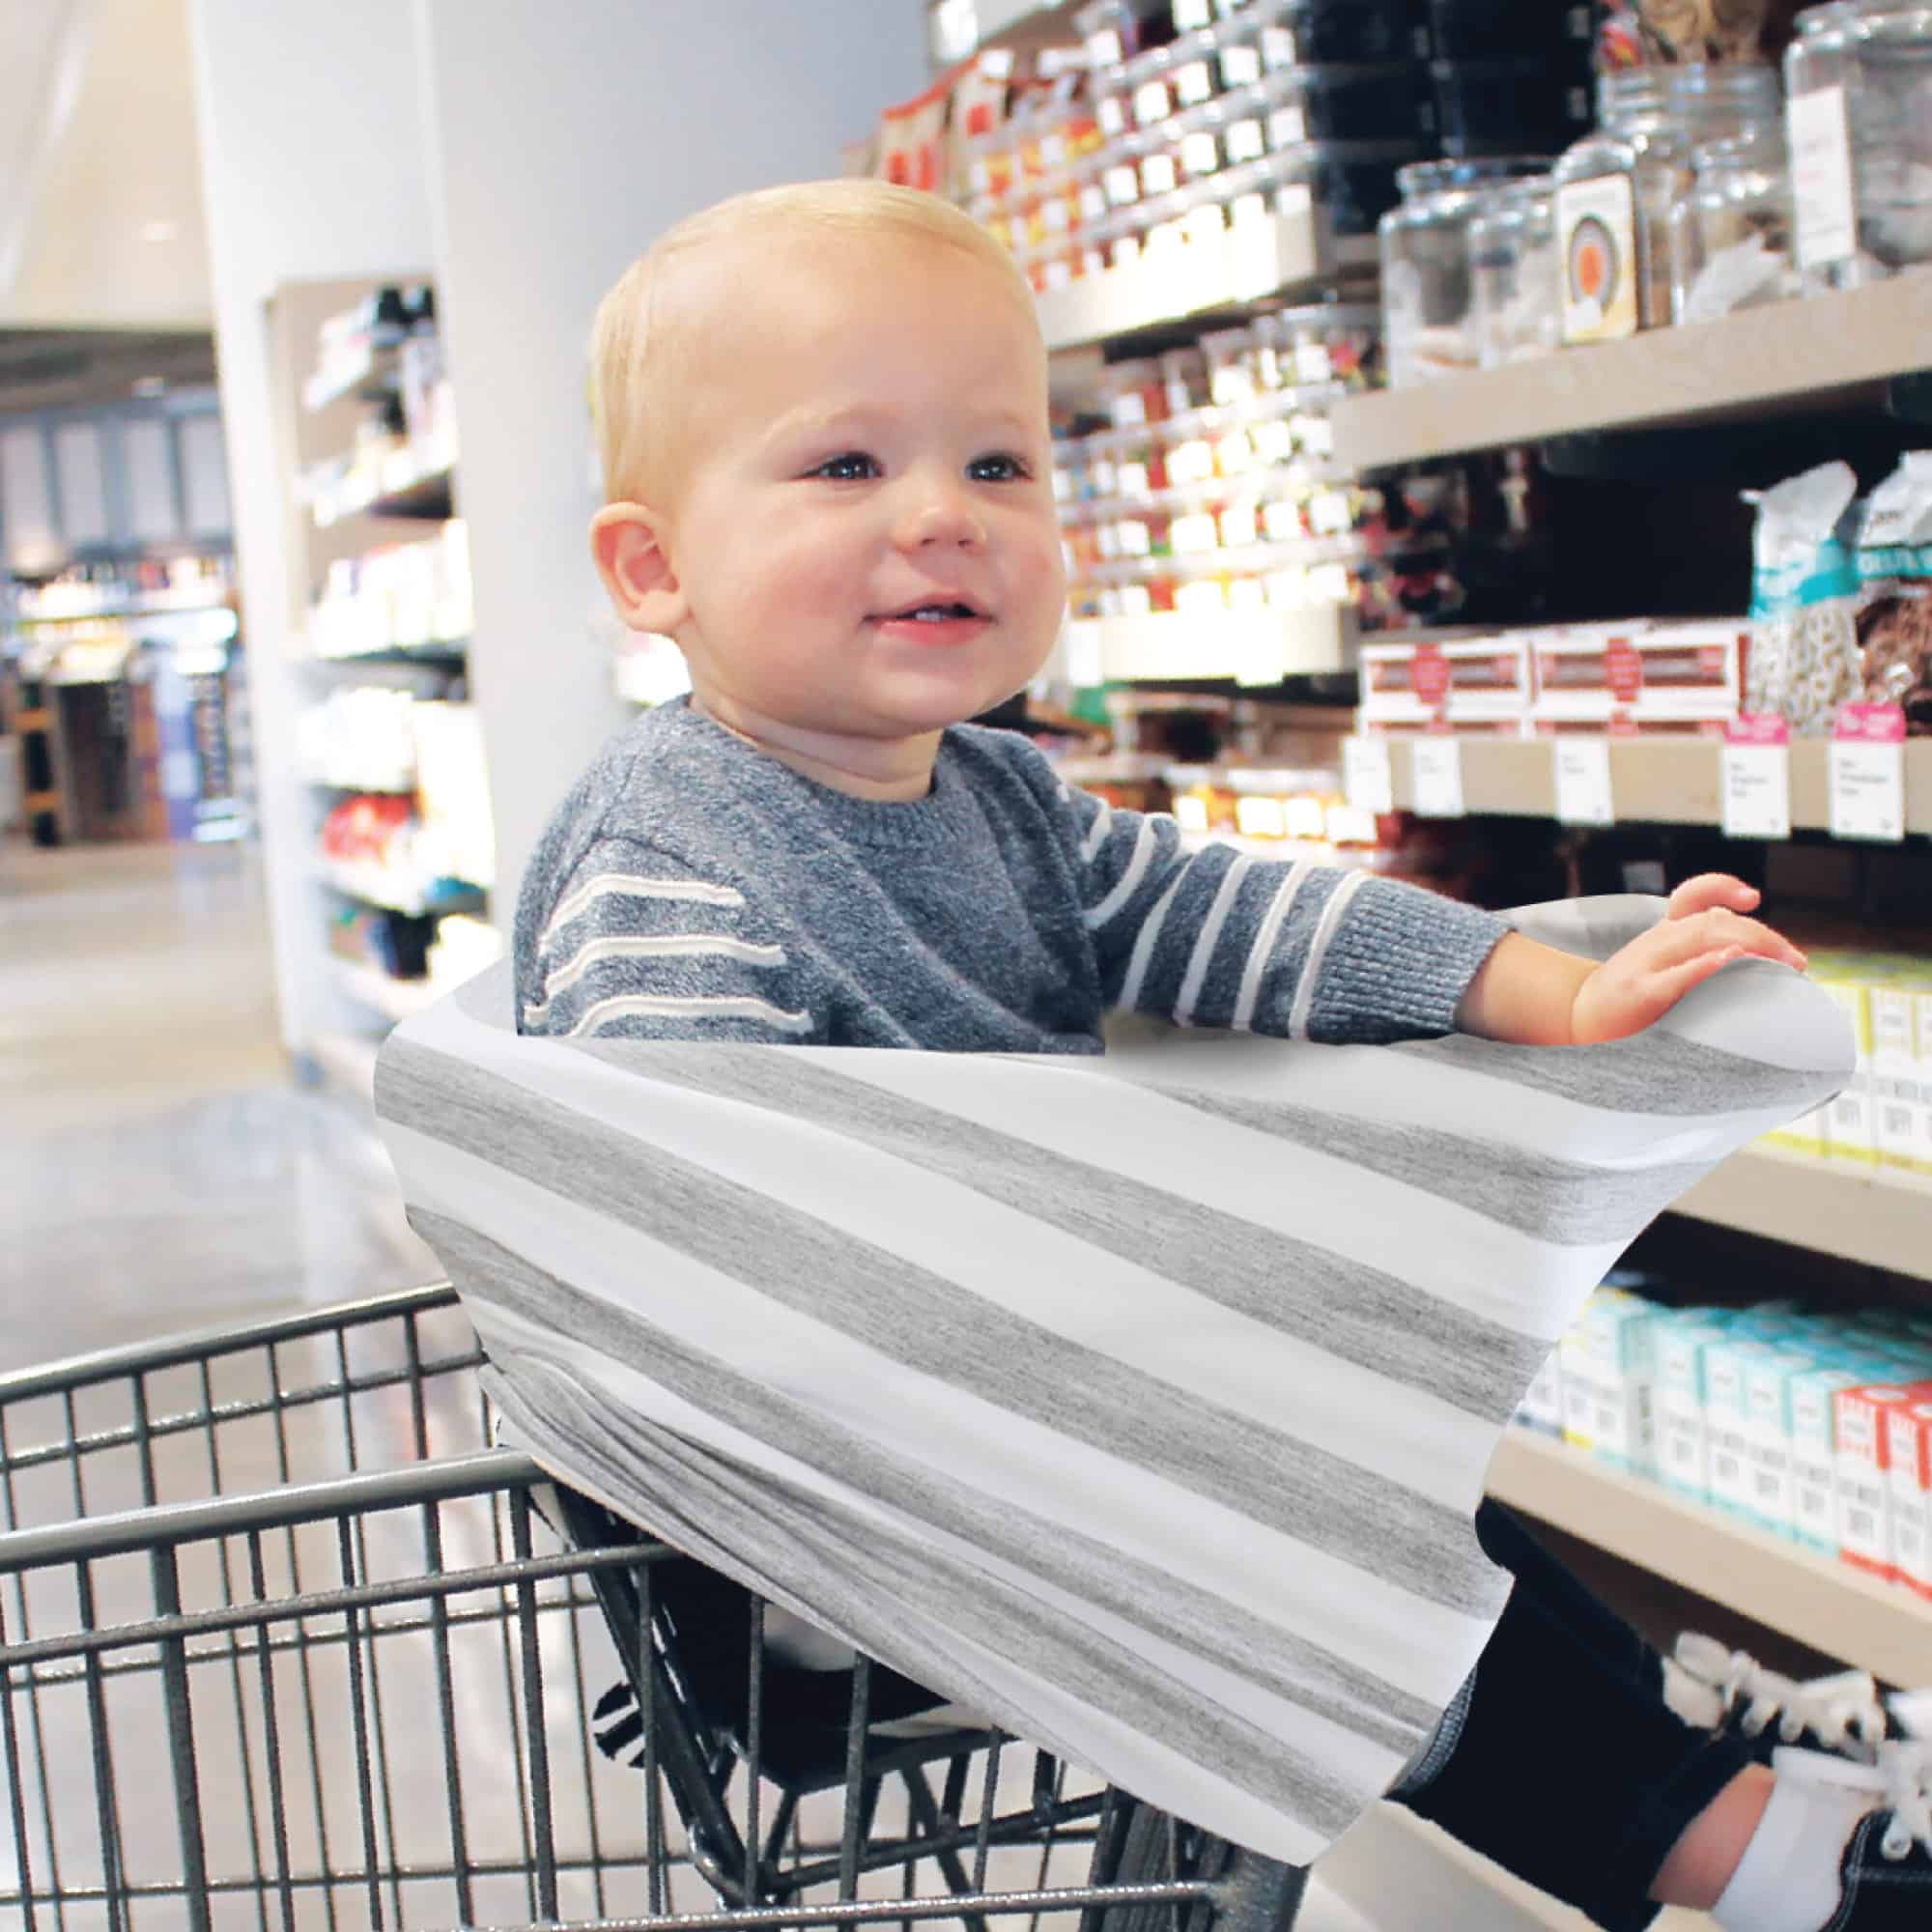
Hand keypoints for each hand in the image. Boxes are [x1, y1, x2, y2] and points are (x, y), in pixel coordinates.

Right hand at [1572, 878, 1807, 1044]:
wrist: (1574, 1020)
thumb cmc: (1625, 1001)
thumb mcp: (1655, 966)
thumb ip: (1694, 955)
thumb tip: (1757, 959)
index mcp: (1662, 935)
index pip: (1692, 896)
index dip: (1722, 886)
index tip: (1752, 897)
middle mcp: (1656, 941)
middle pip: (1714, 920)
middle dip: (1763, 936)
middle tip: (1796, 962)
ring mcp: (1646, 964)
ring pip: (1702, 936)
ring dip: (1750, 944)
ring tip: (1782, 964)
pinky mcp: (1640, 993)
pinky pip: (1677, 974)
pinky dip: (1705, 965)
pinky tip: (1730, 960)